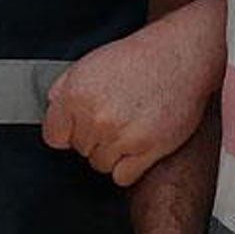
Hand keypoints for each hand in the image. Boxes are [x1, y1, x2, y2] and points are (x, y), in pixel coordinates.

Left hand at [43, 0, 222, 186]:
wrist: (180, 57)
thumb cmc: (139, 58)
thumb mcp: (90, 63)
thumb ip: (64, 89)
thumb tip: (55, 112)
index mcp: (76, 96)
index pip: (54, 137)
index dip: (68, 131)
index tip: (81, 126)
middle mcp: (96, 119)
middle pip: (81, 150)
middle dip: (94, 138)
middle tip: (116, 117)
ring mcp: (122, 136)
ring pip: (101, 165)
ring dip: (112, 153)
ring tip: (129, 129)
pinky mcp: (148, 149)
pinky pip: (123, 177)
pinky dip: (129, 167)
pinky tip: (138, 147)